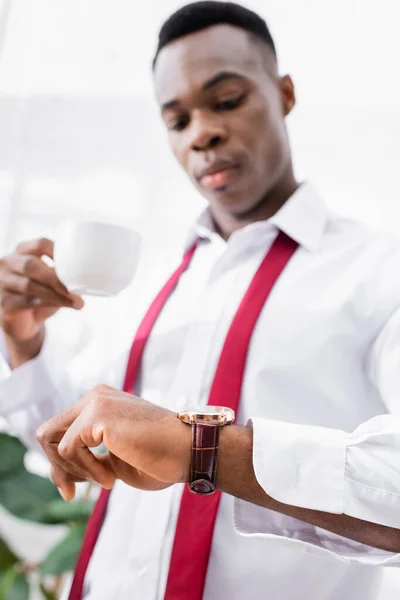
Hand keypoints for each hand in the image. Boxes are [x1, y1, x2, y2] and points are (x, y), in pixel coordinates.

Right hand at [0, 238, 83, 365]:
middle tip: (75, 289)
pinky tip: (64, 306)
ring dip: (56, 295)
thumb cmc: (42, 295)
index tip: (78, 262)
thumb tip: (94, 276)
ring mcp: (1, 282)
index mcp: (23, 251)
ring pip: (30, 286)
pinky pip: (26, 302)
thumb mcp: (53, 282)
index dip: (58, 251)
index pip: (40, 244)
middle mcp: (8, 263)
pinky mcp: (2, 302)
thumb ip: (65, 275)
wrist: (24, 323)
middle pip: (31, 264)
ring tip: (76, 302)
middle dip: (56, 278)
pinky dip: (48, 304)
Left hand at [36, 385, 191, 500]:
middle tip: (75, 492)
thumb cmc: (160, 457)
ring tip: (105, 481)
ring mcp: (95, 402)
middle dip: (57, 468)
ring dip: (74, 471)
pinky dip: (85, 471)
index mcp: (100, 403)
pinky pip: (68, 450)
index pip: (59, 431)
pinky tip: (110, 479)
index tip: (72, 491)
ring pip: (51, 441)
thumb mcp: (114, 460)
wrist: (190, 451)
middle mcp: (95, 396)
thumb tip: (59, 471)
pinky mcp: (97, 414)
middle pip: (47, 433)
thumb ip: (89, 457)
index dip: (59, 464)